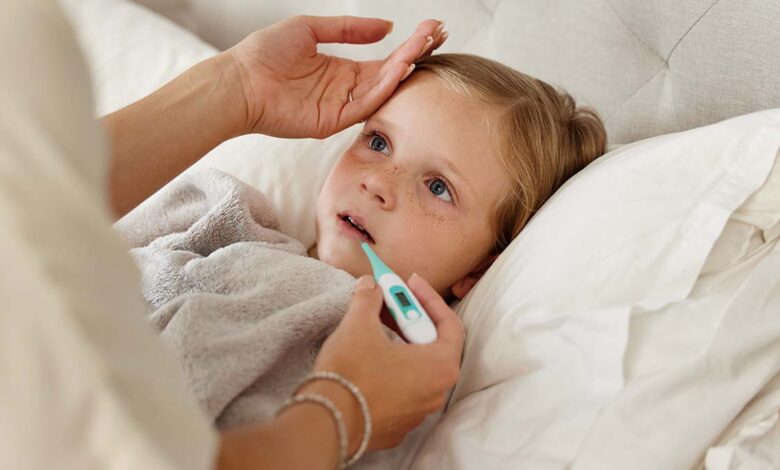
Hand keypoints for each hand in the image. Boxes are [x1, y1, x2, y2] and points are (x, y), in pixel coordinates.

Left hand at [227, 16, 446, 137]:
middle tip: (439, 35)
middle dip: (415, 54)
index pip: (383, 62)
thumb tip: (387, 27)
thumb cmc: (265, 54)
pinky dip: (384, 88)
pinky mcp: (332, 122)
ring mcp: (341, 108)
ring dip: (404, 69)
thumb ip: (349, 29)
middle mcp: (346, 91)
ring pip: (381, 90)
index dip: (407, 47)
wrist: (239, 80)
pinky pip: (364, 105)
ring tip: (424, 48)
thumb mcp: (310, 28)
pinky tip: (400, 69)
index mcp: (342, 71)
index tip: (430, 31)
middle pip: (388, 74)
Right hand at [310, 273, 464, 450]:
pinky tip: (369, 359)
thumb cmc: (351, 374)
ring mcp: (417, 412)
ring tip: (376, 327)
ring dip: (400, 344)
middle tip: (391, 302)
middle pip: (433, 345)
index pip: (449, 323)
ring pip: (417, 369)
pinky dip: (390, 370)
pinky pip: (402, 390)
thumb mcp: (359, 324)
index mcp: (440, 367)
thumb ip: (369, 298)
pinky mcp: (397, 425)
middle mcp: (436, 393)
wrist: (326, 423)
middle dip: (411, 319)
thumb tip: (369, 286)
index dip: (429, 298)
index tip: (410, 283)